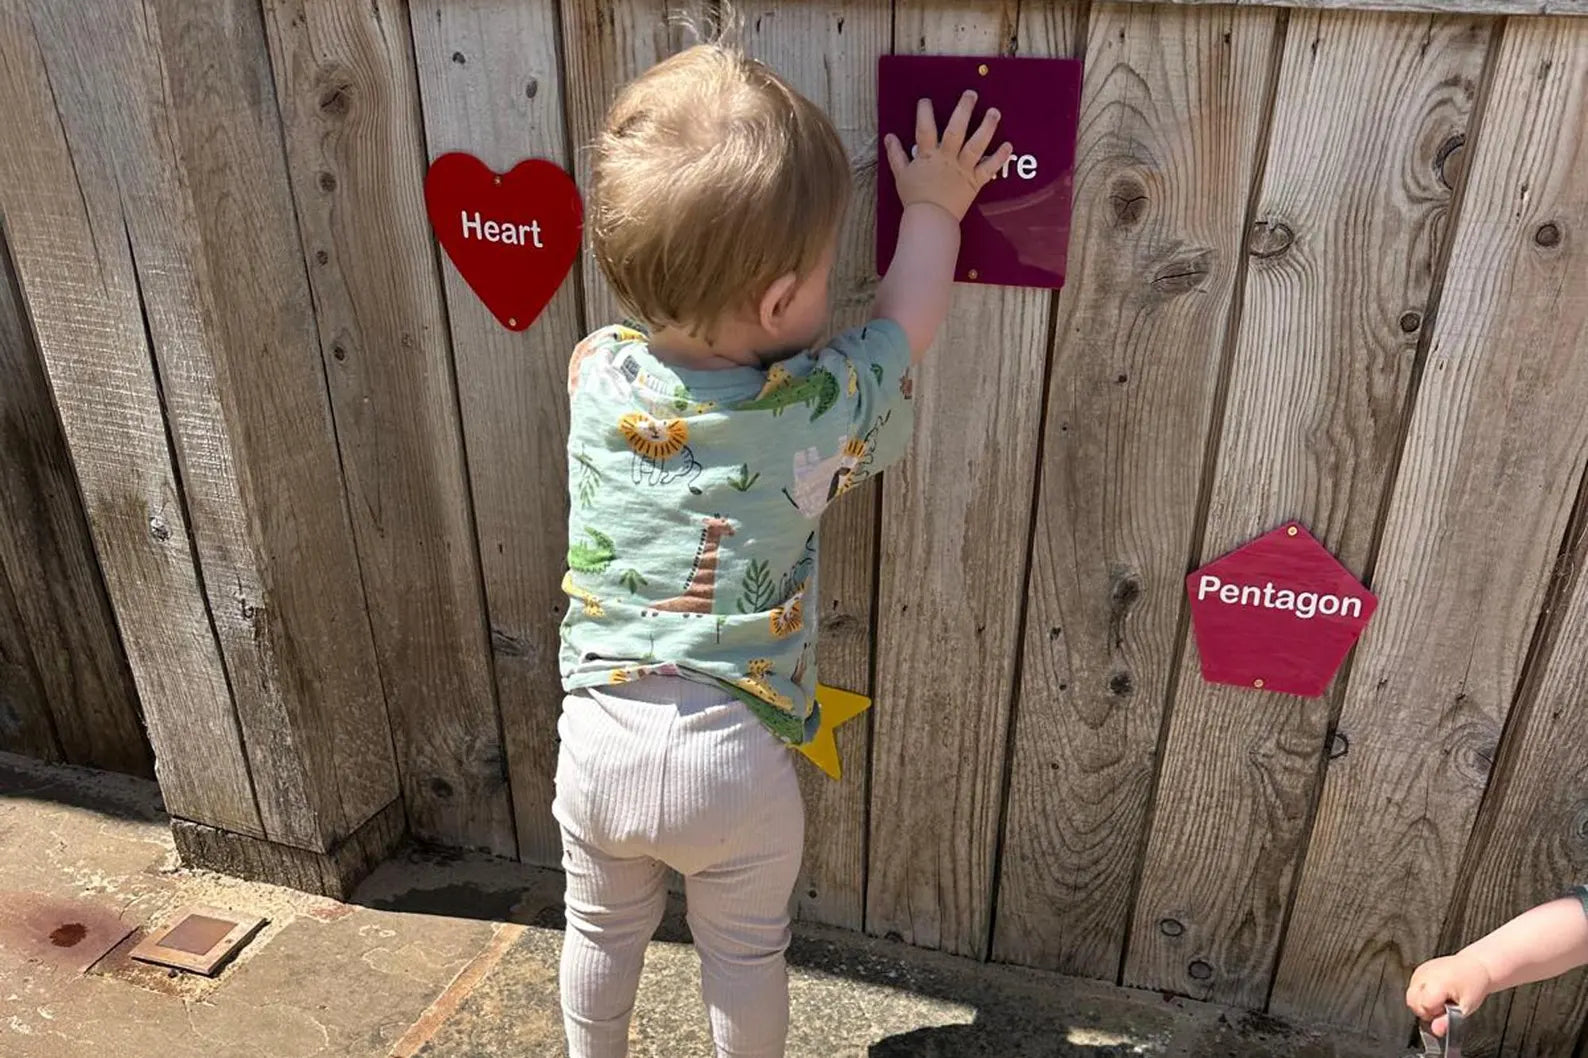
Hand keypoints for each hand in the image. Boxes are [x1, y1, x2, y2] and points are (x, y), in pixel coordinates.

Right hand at [884, 90, 1012, 222]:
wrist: (930, 220)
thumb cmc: (914, 198)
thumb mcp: (901, 175)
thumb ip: (896, 154)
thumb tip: (889, 136)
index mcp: (928, 156)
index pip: (925, 129)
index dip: (925, 113)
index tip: (926, 100)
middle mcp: (947, 158)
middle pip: (956, 130)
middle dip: (964, 110)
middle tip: (971, 94)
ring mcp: (963, 169)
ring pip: (976, 145)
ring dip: (987, 127)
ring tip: (994, 112)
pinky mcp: (975, 182)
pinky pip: (989, 168)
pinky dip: (1000, 157)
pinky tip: (1009, 145)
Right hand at [1407, 953, 1492, 1035]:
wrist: (1475, 966)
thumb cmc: (1473, 985)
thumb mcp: (1465, 1008)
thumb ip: (1447, 1021)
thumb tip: (1435, 1030)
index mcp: (1436, 984)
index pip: (1423, 1008)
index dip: (1435, 1014)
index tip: (1446, 1012)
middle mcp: (1424, 975)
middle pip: (1412, 1002)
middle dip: (1425, 1009)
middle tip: (1443, 1007)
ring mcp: (1420, 971)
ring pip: (1411, 995)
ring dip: (1422, 1001)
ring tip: (1440, 998)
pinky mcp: (1419, 969)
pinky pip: (1413, 987)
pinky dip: (1422, 993)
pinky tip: (1436, 992)